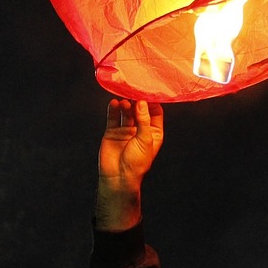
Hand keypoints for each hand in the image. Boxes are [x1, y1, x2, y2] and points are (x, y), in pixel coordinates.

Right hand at [95, 99, 163, 230]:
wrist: (118, 177)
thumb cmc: (136, 163)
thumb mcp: (145, 140)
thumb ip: (143, 120)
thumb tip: (142, 102)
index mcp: (153, 132)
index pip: (155, 112)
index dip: (152, 102)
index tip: (148, 91)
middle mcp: (140, 129)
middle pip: (140, 109)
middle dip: (137, 100)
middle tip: (134, 90)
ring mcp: (126, 130)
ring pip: (126, 111)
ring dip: (125, 104)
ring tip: (124, 101)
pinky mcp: (112, 131)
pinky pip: (113, 117)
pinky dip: (113, 109)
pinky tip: (114, 103)